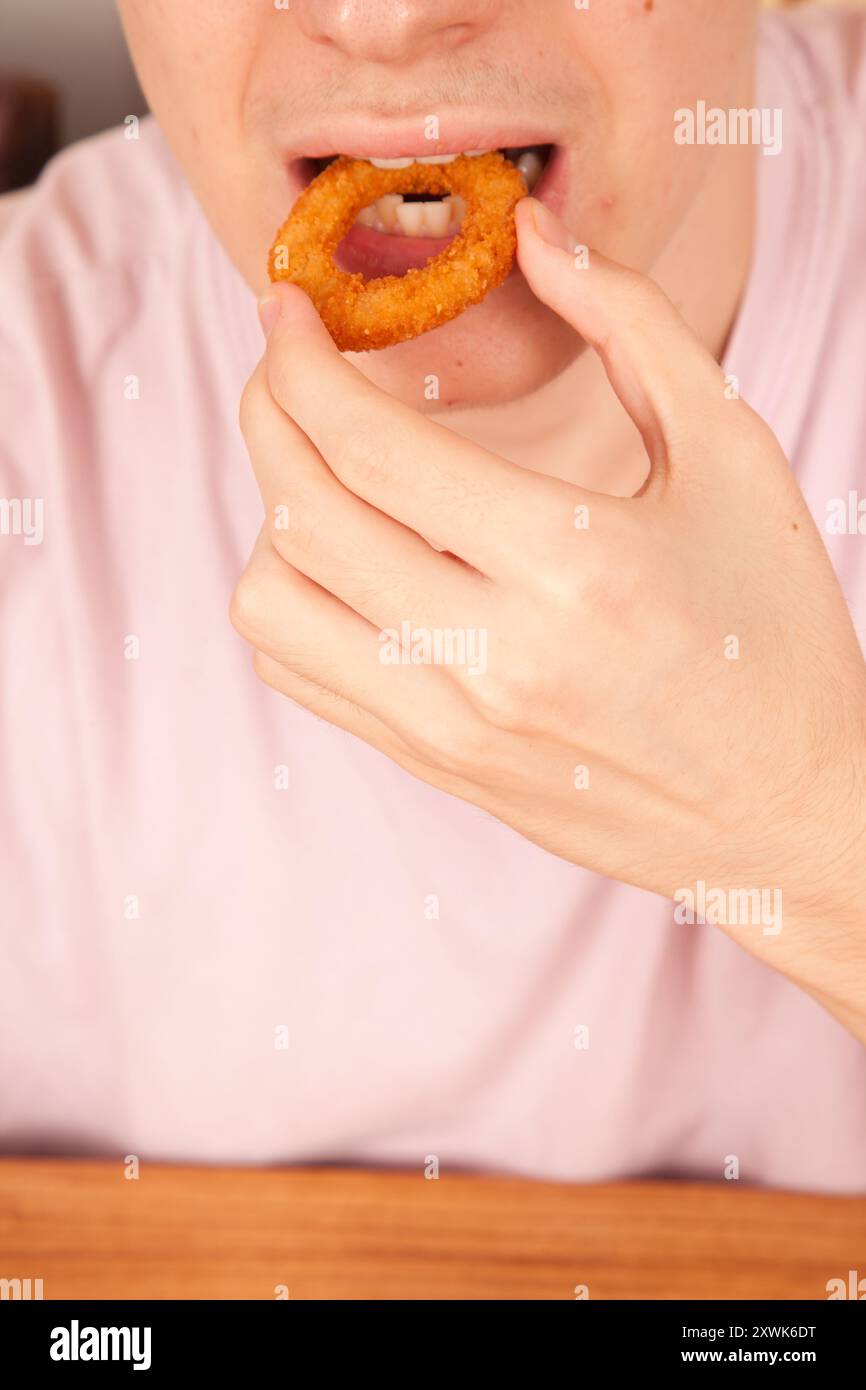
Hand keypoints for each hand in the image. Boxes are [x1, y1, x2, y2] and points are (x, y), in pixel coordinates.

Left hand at [234, 197, 865, 1036]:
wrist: (786, 811)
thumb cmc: (776, 633)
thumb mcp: (732, 458)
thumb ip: (632, 324)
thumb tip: (532, 238)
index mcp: (574, 566)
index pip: (374, 447)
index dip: (303, 360)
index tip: (287, 310)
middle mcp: (494, 658)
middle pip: (303, 514)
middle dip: (267, 411)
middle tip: (284, 365)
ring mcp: (454, 726)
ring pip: (274, 605)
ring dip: (274, 515)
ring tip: (326, 475)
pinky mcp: (439, 765)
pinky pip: (302, 673)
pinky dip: (290, 598)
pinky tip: (344, 560)